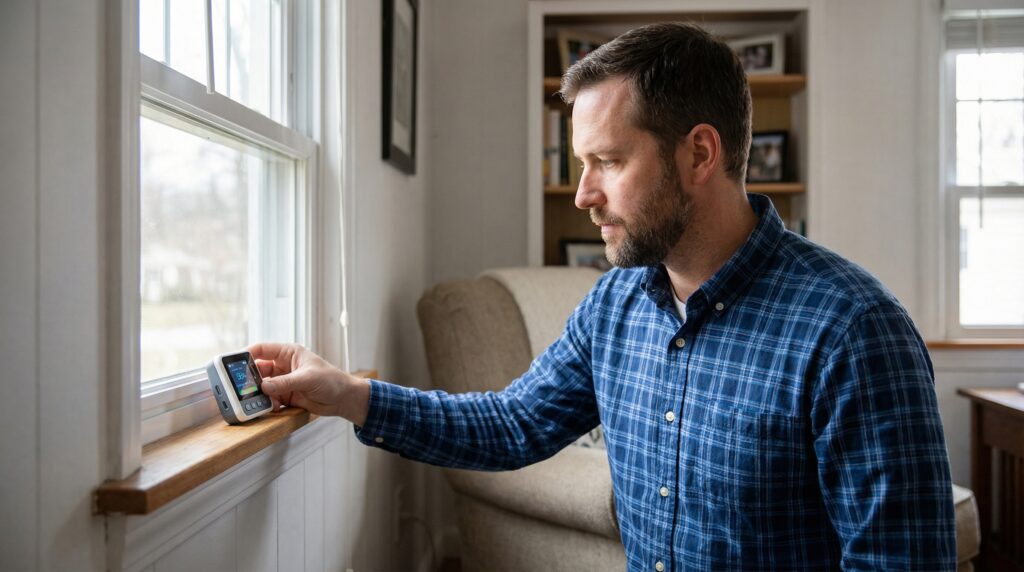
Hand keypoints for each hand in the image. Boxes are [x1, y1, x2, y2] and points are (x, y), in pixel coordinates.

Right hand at [247, 342, 369, 425]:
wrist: (343, 399)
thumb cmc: (331, 381)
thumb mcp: (308, 378)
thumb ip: (285, 382)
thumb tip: (264, 387)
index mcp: (289, 353)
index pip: (263, 349)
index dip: (247, 354)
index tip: (234, 363)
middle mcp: (283, 366)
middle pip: (258, 369)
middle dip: (249, 378)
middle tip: (239, 387)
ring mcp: (283, 381)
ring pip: (262, 386)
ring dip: (257, 393)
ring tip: (251, 400)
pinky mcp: (285, 395)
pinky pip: (269, 398)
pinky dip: (266, 403)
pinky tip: (268, 408)